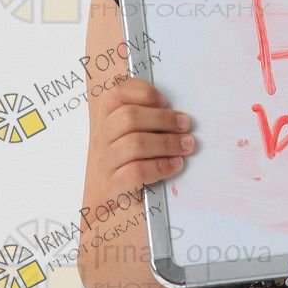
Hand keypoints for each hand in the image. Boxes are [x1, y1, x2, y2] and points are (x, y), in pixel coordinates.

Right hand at [88, 75, 197, 197]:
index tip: (166, 102)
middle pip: (129, 117)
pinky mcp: (113, 185)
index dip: (145, 93)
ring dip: (166, 143)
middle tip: (185, 125)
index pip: (117, 93)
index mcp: (106, 117)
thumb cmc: (129, 157)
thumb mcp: (134, 131)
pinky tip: (175, 164)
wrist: (109, 194)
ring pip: (134, 144)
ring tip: (186, 145)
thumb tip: (178, 115)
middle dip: (163, 119)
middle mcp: (102, 136)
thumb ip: (149, 117)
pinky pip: (136, 171)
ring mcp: (105, 161)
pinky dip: (160, 166)